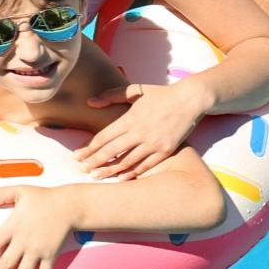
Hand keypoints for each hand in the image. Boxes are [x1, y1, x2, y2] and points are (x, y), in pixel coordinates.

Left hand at [78, 81, 208, 178]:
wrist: (190, 99)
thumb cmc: (161, 94)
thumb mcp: (135, 90)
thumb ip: (111, 96)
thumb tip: (90, 102)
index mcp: (130, 118)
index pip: (104, 137)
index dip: (89, 148)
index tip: (78, 156)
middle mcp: (140, 132)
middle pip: (111, 151)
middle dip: (95, 162)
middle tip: (82, 170)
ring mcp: (153, 143)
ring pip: (127, 161)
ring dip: (110, 170)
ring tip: (97, 177)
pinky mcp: (166, 150)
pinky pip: (146, 165)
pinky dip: (133, 172)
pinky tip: (122, 178)